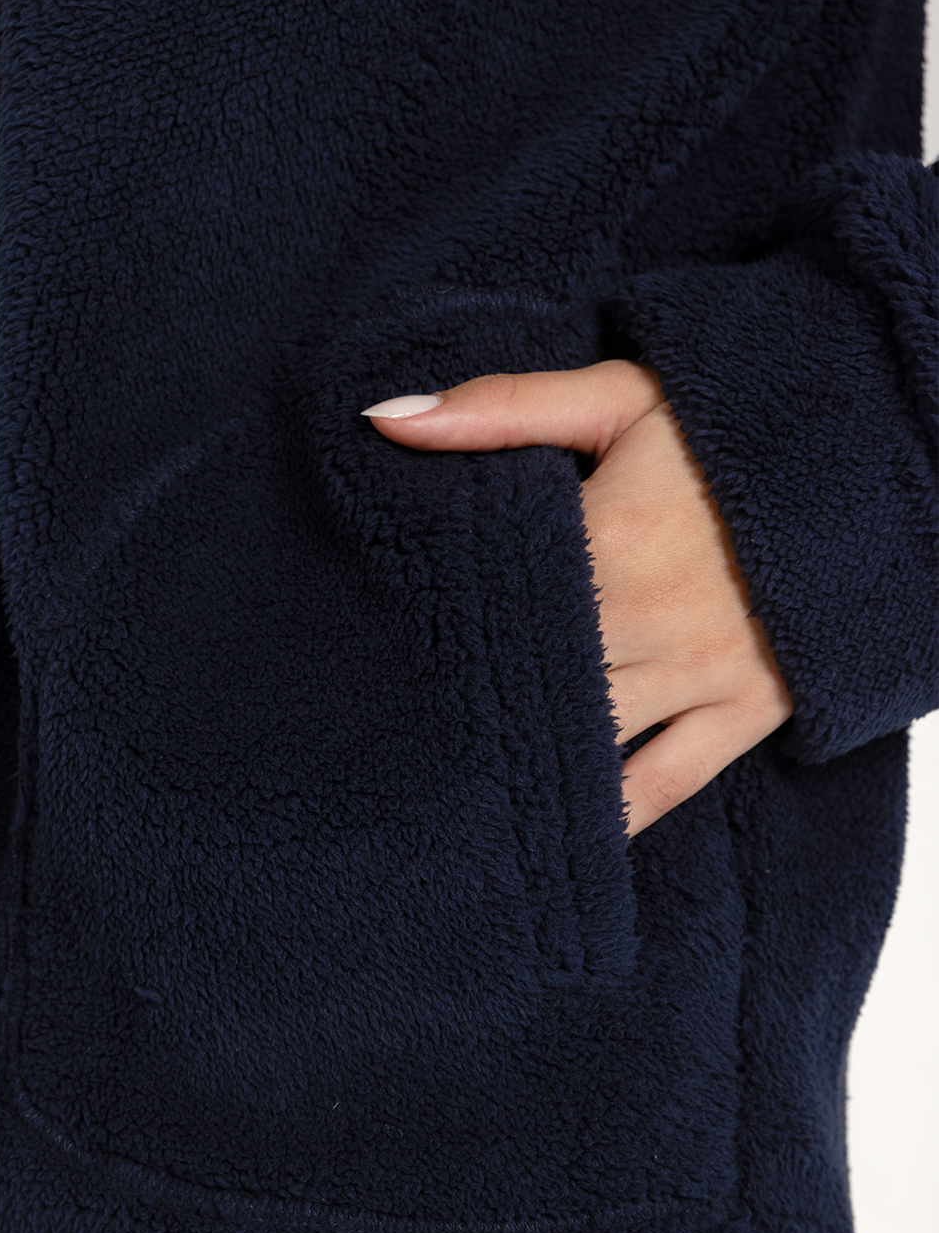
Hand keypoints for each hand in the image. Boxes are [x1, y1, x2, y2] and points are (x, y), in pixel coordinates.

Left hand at [363, 360, 793, 835]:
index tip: (366, 659)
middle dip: (465, 708)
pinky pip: (668, 782)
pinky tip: (559, 838)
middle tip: (382, 742)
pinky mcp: (749, 709)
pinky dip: (612, 814)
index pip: (493, 606)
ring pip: (590, 743)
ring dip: (526, 766)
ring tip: (445, 798)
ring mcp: (703, 674)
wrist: (867, 452)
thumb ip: (500, 408)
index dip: (428, 636)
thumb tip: (384, 418)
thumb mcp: (619, 394)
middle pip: (532, 684)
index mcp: (609, 541)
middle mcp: (651, 621)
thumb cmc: (730, 422)